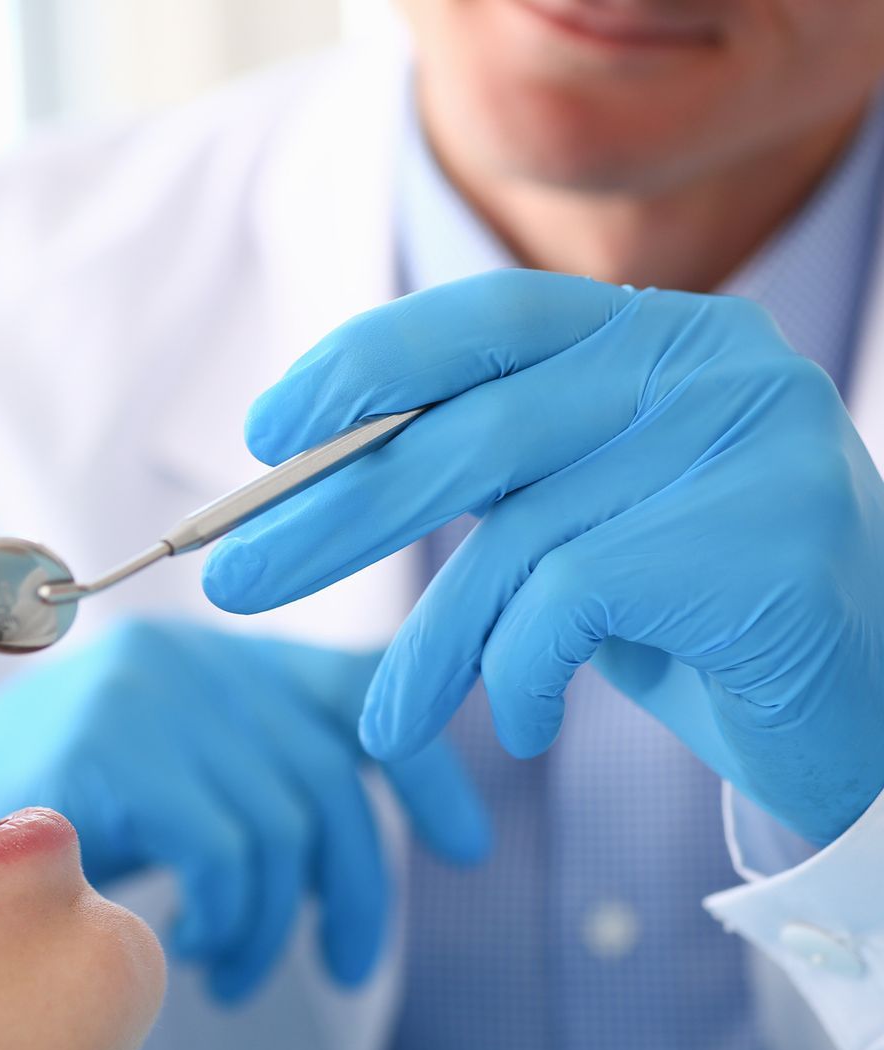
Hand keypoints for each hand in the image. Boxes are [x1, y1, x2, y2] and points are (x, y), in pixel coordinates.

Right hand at [0, 618, 489, 1001]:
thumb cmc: (33, 815)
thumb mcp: (153, 778)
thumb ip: (239, 773)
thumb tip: (351, 832)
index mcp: (207, 657)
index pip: (353, 685)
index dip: (422, 765)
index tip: (466, 842)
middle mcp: (188, 659)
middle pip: (329, 771)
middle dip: (357, 885)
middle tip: (351, 964)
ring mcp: (149, 697)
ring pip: (282, 825)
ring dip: (273, 923)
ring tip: (238, 968)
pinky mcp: (114, 748)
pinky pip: (225, 850)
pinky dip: (227, 917)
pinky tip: (196, 951)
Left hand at [203, 269, 883, 843]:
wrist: (863, 720)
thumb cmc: (694, 619)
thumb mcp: (581, 522)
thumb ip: (490, 471)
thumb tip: (302, 474)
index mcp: (665, 334)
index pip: (487, 319)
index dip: (364, 369)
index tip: (265, 435)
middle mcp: (715, 363)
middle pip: (476, 429)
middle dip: (336, 513)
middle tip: (233, 577)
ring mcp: (748, 443)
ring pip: (514, 539)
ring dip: (429, 644)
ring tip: (382, 724)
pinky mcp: (759, 541)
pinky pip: (567, 606)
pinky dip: (518, 675)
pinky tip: (523, 720)